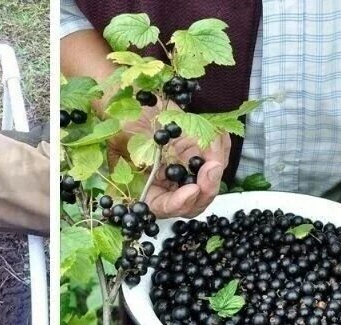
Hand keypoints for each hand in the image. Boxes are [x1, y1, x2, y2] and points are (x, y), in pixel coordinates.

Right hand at [107, 102, 230, 217]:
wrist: (130, 103)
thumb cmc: (120, 124)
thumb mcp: (120, 141)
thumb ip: (137, 156)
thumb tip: (156, 166)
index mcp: (145, 190)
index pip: (165, 206)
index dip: (180, 203)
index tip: (192, 189)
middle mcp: (167, 185)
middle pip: (194, 201)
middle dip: (206, 187)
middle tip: (212, 168)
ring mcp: (183, 171)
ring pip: (208, 180)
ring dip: (216, 165)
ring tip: (213, 142)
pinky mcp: (194, 154)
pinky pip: (214, 158)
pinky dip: (220, 148)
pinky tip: (219, 133)